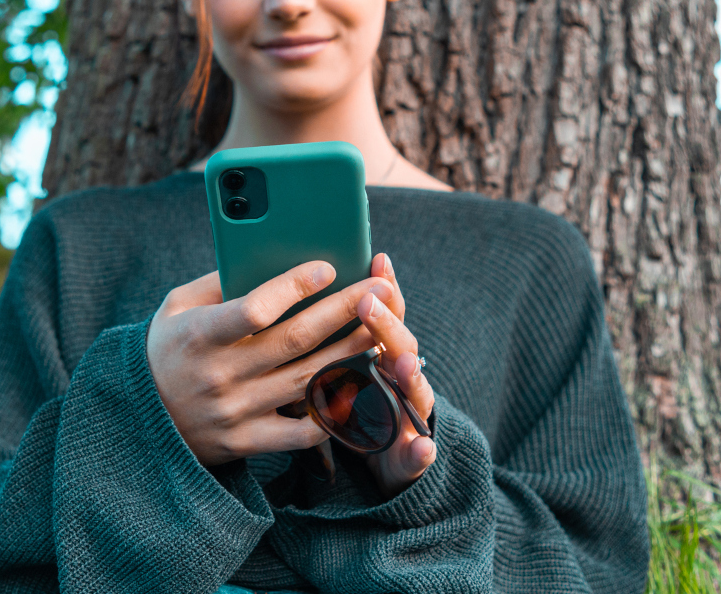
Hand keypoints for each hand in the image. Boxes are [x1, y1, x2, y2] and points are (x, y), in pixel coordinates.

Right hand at [146, 261, 394, 466]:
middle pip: (295, 340)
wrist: (137, 419)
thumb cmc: (165, 348)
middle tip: (379, 287)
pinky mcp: (247, 442)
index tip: (327, 267)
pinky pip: (302, 432)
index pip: (253, 310)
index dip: (293, 287)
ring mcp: (235, 412)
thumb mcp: (178, 306)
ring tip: (382, 327)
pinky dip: (333, 411)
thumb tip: (268, 252)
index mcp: (199, 336)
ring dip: (351, 352)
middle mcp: (219, 375)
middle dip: (344, 310)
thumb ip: (220, 281)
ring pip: (307, 380)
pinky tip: (360, 386)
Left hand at [356, 252, 435, 497]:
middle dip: (386, 325)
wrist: (390, 461)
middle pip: (401, 346)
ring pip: (416, 392)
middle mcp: (402, 377)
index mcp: (384, 350)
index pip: (388, 313)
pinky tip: (422, 448)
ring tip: (404, 366)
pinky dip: (420, 451)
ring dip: (412, 379)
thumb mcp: (343, 362)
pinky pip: (416, 454)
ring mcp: (410, 414)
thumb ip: (335, 331)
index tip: (377, 259)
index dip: (385, 287)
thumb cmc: (354, 402)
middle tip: (368, 302)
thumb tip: (299, 287)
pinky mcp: (412, 454)